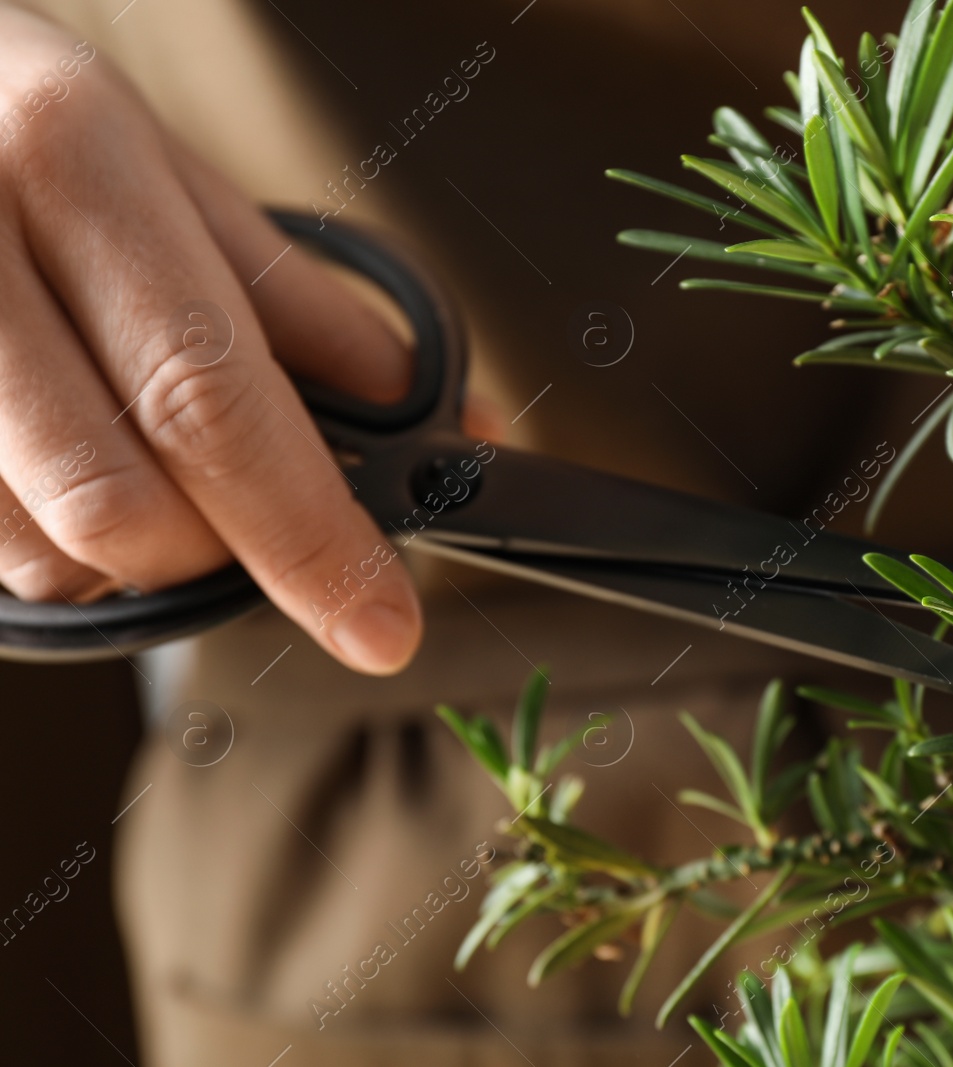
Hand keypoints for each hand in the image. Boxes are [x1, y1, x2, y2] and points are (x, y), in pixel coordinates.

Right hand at [0, 9, 421, 672]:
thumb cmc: (32, 132)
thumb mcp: (175, 177)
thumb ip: (306, 307)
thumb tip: (440, 423)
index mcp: (71, 160)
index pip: (212, 400)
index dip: (309, 536)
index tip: (381, 623)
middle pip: (119, 505)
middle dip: (220, 556)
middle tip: (259, 522)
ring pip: (37, 552)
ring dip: (128, 557)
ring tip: (144, 460)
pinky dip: (51, 539)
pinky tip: (62, 462)